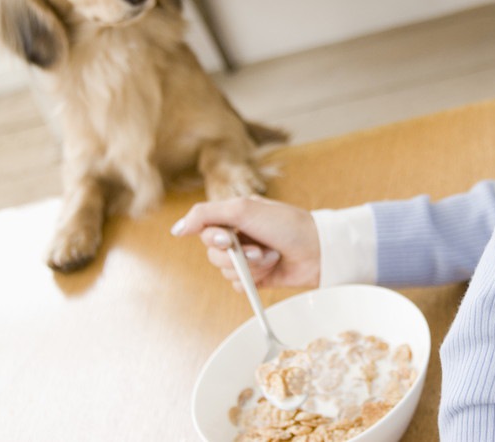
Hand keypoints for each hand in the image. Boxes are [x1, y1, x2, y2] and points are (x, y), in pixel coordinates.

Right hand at [171, 195, 320, 288]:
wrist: (318, 251)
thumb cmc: (287, 225)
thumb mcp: (244, 209)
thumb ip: (206, 214)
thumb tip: (176, 229)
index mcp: (234, 215)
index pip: (204, 228)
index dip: (214, 237)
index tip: (229, 238)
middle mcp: (238, 236)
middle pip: (212, 254)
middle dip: (236, 255)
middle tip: (258, 249)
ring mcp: (247, 258)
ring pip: (225, 271)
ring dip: (249, 266)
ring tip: (271, 257)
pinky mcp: (256, 277)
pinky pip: (237, 286)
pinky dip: (253, 279)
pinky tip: (271, 269)